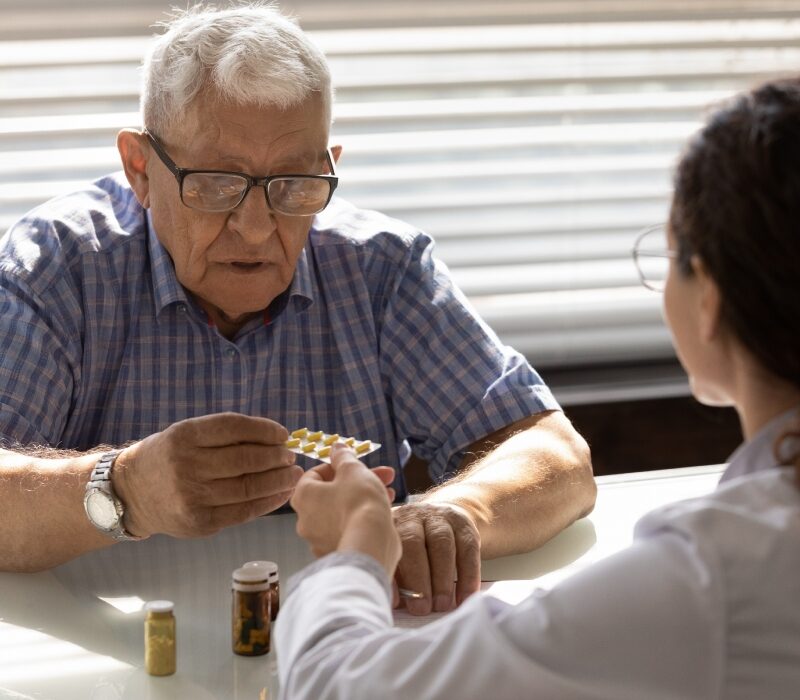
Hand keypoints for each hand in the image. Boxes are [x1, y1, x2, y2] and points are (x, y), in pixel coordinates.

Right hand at [112, 412, 303, 537]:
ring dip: (279, 481)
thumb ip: (225, 435)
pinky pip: (243, 512)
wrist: (131, 493)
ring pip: (248, 488)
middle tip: (291, 456)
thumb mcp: (187, 434)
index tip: (282, 434)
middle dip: (276, 457)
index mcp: (184, 436)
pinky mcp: (199, 523)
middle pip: (245, 460)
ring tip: (293, 474)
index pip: (234, 428)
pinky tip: (282, 494)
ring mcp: (192, 497)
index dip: (264, 430)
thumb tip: (276, 438)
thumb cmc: (171, 457)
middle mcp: (186, 465)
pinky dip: (268, 502)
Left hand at [291, 445, 400, 573]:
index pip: (315, 474)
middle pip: (331, 493)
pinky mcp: (335, 552)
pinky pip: (347, 529)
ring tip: (389, 493)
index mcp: (303, 496)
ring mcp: (319, 540)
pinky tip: (383, 512)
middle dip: (358, 481)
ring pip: (342, 511)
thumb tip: (336, 447)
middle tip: (382, 475)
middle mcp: (305, 520)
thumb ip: (343, 456)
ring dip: (363, 499)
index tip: (356, 465)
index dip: (338, 466)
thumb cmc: (359, 501)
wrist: (371, 543)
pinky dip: (361, 519)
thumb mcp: (353, 469)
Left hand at [392, 501, 480, 614]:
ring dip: (442, 578)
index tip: (396, 603)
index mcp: (390, 524)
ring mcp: (440, 517)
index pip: (387, 547)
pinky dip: (468, 576)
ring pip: (442, 544)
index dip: (392, 574)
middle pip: (413, 542)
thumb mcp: (396, 556)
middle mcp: (412, 515)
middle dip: (418, 578)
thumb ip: (392, 575)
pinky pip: (468, 549)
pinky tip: (465, 597)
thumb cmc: (411, 550)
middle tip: (422, 609)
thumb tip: (390, 602)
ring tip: (441, 605)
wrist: (441, 520)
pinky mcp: (464, 524)